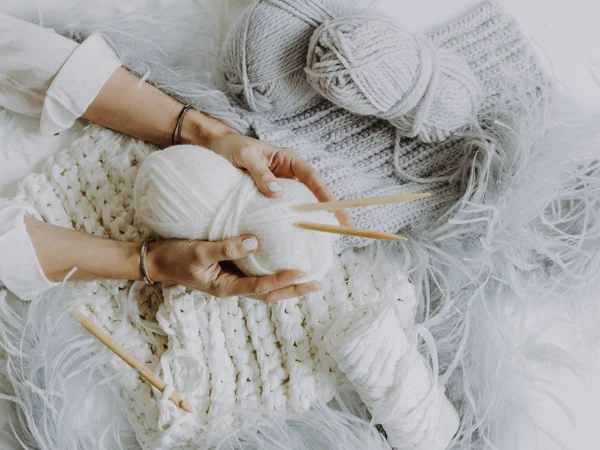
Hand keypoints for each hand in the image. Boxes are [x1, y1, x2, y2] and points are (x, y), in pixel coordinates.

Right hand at [147, 235, 321, 301]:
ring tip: (308, 278)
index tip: (302, 271)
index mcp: (225, 287)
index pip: (260, 287)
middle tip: (317, 283)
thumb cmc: (175, 256)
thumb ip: (226, 247)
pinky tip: (284, 264)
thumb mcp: (198, 251)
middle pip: (269, 295)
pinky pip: (257, 277)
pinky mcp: (230, 272)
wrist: (157, 260)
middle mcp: (232, 288)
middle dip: (293, 290)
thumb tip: (255, 241)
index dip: (282, 280)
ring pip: (265, 289)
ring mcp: (232, 281)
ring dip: (287, 285)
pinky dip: (273, 275)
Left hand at [206, 131, 351, 226]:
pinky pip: (286, 209)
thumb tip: (277, 193)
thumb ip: (260, 173)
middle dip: (328, 208)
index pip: (311, 177)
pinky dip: (294, 220)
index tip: (334, 208)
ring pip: (302, 202)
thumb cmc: (230, 148)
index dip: (324, 193)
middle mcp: (288, 173)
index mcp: (287, 159)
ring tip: (328, 236)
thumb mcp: (245, 157)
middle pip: (313, 192)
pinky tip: (299, 235)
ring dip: (313, 217)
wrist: (215, 148)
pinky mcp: (270, 197)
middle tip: (344, 226)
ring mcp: (281, 186)